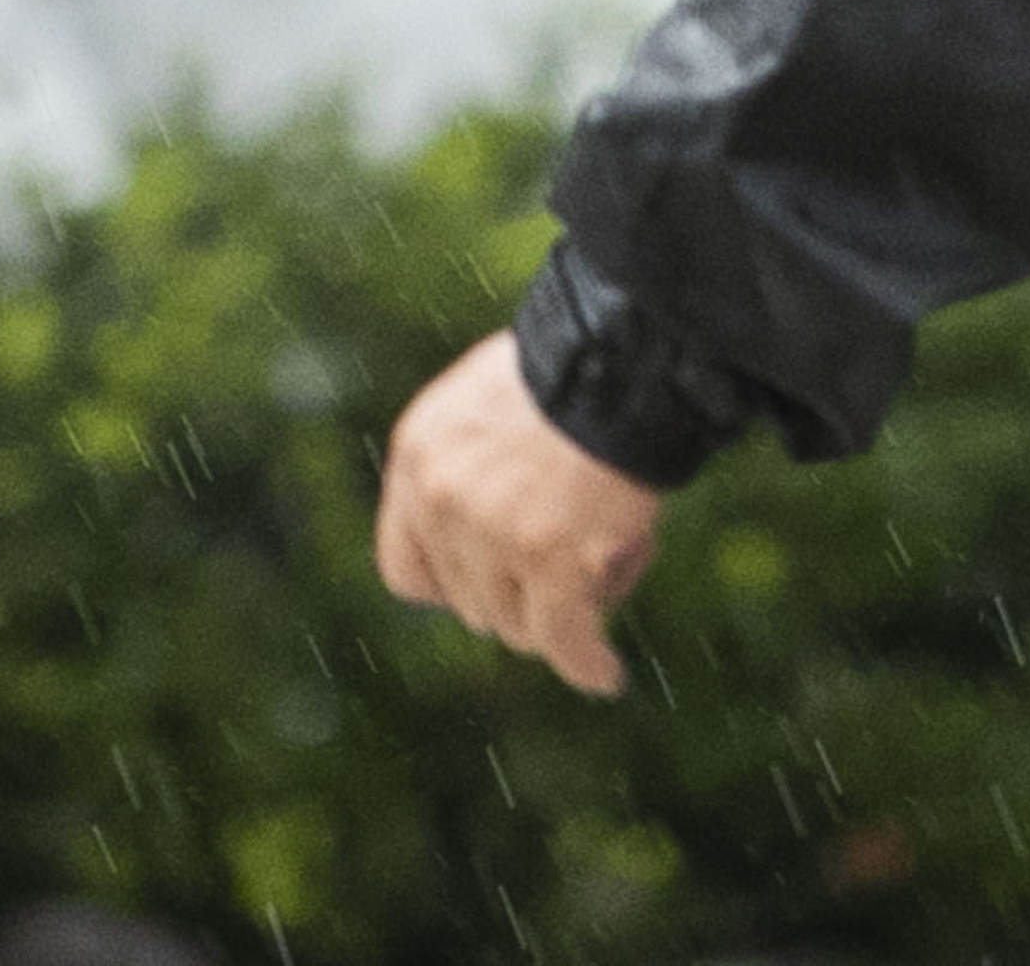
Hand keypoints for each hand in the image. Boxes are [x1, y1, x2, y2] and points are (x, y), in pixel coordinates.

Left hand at [373, 331, 660, 695]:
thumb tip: (480, 526)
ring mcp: (494, 534)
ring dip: (564, 609)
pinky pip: (564, 641)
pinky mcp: (552, 561)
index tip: (491, 582)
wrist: (624, 352)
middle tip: (576, 557)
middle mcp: (442, 501)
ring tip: (613, 561)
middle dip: (522, 593)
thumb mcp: (486, 401)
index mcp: (418, 457)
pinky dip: (587, 665)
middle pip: (471, 603)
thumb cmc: (573, 367)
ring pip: (518, 624)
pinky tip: (606, 677)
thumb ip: (469, 462)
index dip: (451, 587)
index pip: (405, 572)